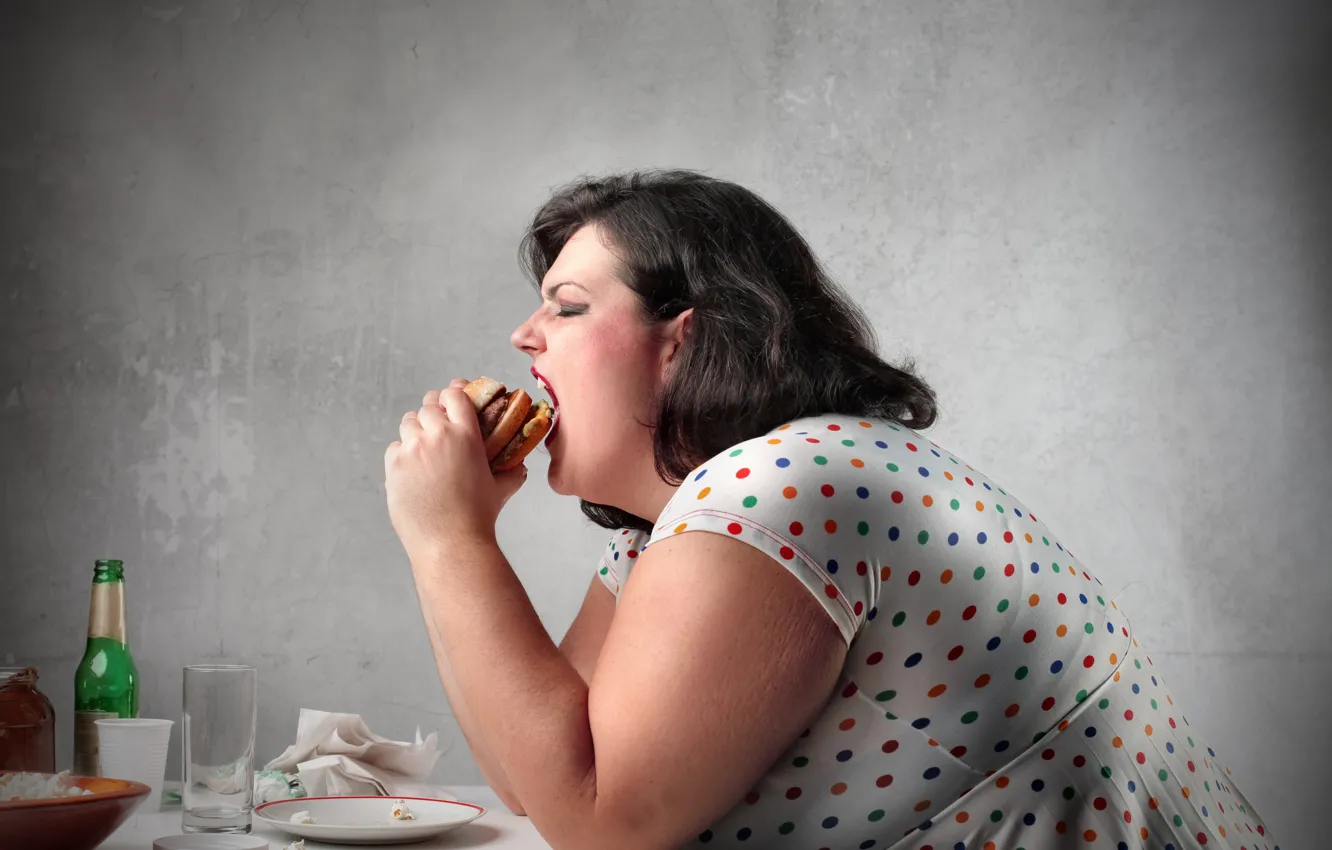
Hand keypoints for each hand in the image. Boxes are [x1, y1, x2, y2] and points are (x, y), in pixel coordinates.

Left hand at [384, 378, 527, 556]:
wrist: (449, 542)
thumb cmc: (478, 516)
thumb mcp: (500, 489)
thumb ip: (512, 473)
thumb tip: (520, 467)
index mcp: (466, 435)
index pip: (455, 394)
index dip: (454, 392)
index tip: (454, 396)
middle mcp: (437, 435)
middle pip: (429, 404)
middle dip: (434, 409)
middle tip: (438, 421)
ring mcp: (412, 449)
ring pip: (408, 422)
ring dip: (416, 427)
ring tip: (423, 443)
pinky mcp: (394, 466)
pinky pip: (395, 447)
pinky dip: (403, 452)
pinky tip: (412, 466)